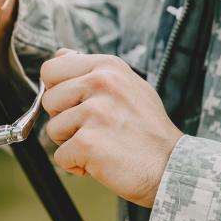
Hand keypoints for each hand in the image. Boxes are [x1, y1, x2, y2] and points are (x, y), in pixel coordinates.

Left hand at [41, 49, 182, 207]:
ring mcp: (94, 112)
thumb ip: (91, 71)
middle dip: (63, 119)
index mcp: (107, 67)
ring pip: (52, 129)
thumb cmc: (147, 130)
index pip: (51, 68)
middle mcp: (100, 83)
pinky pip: (60, 156)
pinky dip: (76, 165)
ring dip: (71, 143)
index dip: (56, 90)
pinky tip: (101, 161)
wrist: (172, 166)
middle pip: (48, 100)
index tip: (74, 104)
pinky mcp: (87, 142)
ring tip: (102, 143)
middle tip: (94, 128)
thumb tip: (61, 55)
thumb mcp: (126, 85)